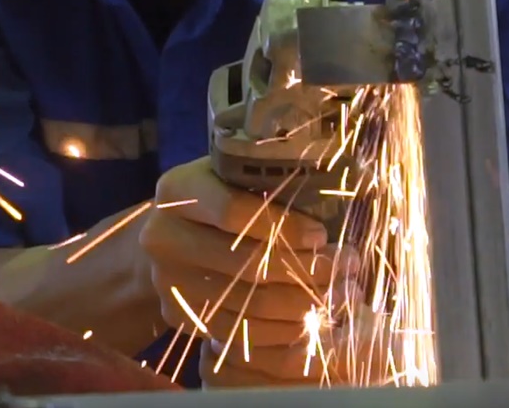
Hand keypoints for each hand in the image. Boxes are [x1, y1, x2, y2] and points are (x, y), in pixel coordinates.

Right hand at [139, 157, 356, 387]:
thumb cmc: (216, 198)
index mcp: (177, 191)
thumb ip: (267, 181)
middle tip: (347, 266)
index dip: (283, 226)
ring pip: (248, 303)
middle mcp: (162, 237)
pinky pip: (240, 332)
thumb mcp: (231, 175)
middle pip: (244, 263)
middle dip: (306, 269)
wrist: (167, 238)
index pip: (232, 211)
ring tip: (341, 293)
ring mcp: (168, 281)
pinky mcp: (179, 316)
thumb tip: (341, 192)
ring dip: (304, 303)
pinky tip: (313, 319)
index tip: (322, 234)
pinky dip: (283, 330)